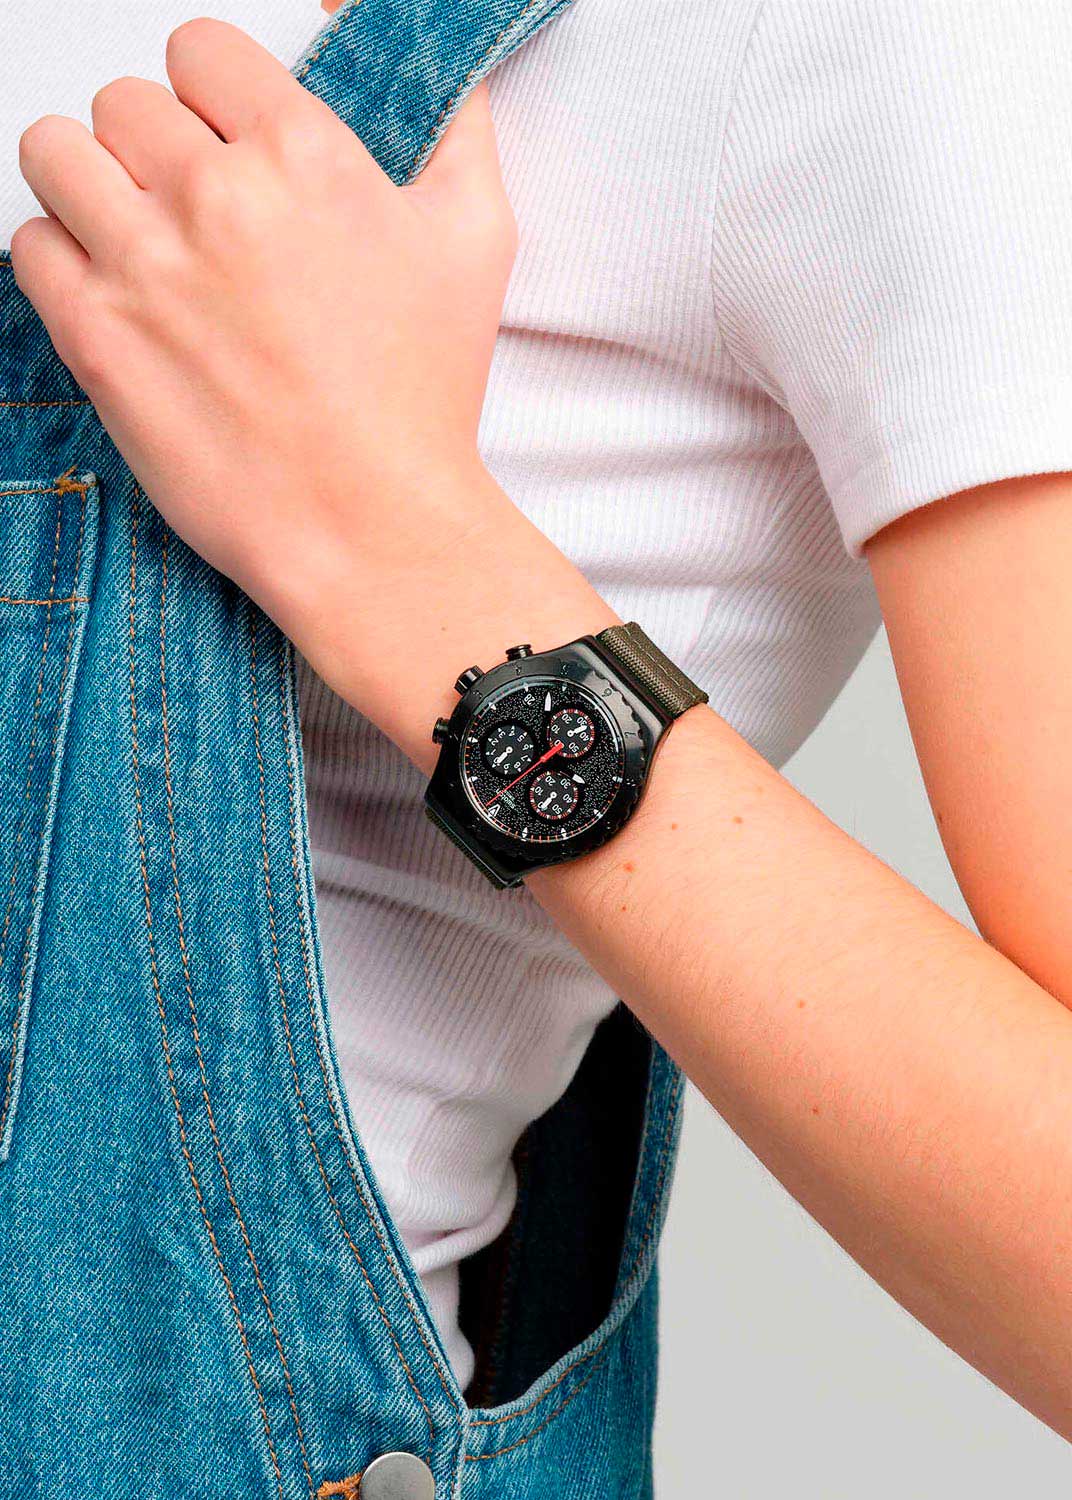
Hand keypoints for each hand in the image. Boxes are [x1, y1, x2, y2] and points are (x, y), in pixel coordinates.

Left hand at [11, 19, 519, 681]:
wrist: (371, 524)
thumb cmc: (422, 399)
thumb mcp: (477, 241)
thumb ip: (458, 128)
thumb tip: (440, 70)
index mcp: (302, 154)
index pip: (200, 50)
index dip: (211, 94)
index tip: (223, 138)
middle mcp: (213, 194)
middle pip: (123, 102)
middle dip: (154, 149)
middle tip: (190, 211)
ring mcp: (144, 264)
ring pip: (56, 156)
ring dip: (89, 186)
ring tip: (133, 239)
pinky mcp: (96, 336)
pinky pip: (32, 246)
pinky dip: (63, 262)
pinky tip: (117, 298)